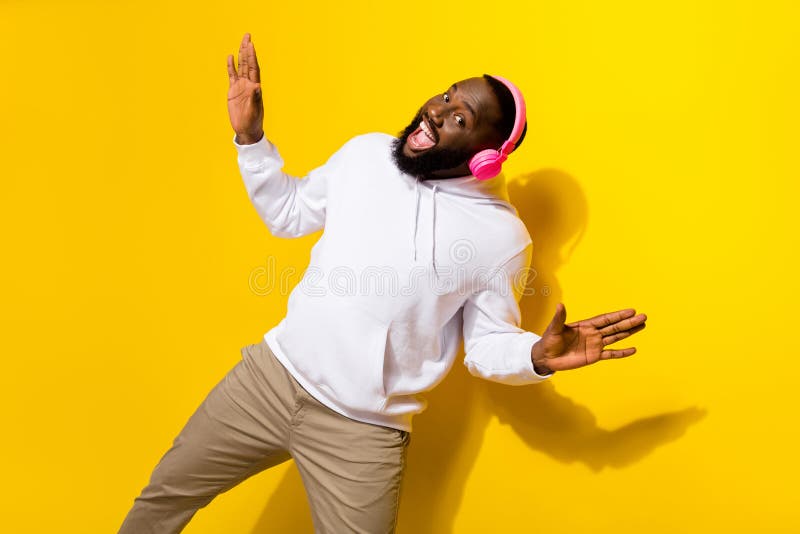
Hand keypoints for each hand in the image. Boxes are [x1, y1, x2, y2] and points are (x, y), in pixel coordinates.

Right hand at [227, 33, 263, 143]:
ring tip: (242, 42)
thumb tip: (257, 87)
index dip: (252, 57)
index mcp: (255, 87)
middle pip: (248, 63)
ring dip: (241, 55)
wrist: (246, 129)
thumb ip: (254, 98)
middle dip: (248, 50)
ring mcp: (241, 86)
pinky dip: (231, 66)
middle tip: (248, 36)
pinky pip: (232, 75)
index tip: (251, 45)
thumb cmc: (252, 122)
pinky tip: (230, 57)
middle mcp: (248, 84)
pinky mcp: (233, 90)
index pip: (253, 68)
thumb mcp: (253, 111)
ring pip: (241, 67)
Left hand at [531, 303, 646, 372]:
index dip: (618, 315)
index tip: (631, 311)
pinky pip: (611, 354)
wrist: (546, 357)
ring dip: (628, 333)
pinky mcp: (594, 356)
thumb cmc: (549, 341)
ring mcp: (595, 345)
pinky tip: (633, 350)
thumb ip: (559, 318)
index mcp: (585, 325)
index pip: (605, 319)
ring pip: (615, 337)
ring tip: (642, 326)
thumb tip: (560, 305)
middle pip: (614, 327)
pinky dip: (622, 352)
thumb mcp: (553, 329)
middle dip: (628, 322)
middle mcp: (593, 334)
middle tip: (643, 317)